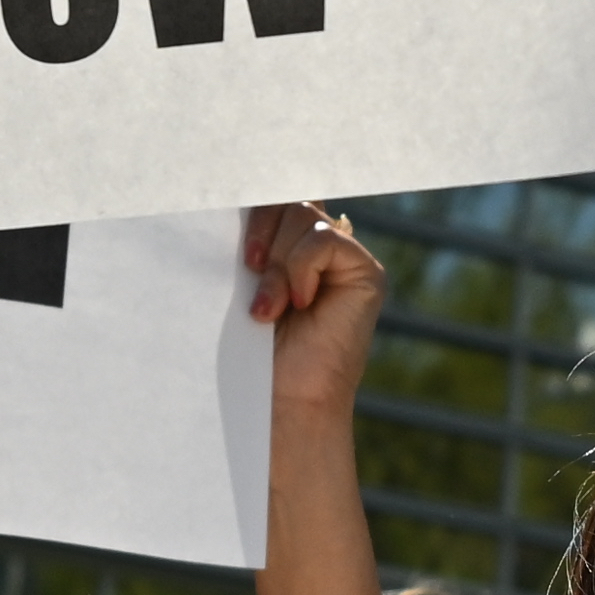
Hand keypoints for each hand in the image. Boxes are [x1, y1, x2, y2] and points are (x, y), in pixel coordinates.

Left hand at [246, 202, 381, 419]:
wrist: (279, 400)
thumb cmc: (251, 352)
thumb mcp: (240, 284)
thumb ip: (248, 241)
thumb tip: (229, 197)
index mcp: (287, 245)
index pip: (275, 195)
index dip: (256, 194)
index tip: (228, 200)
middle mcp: (320, 246)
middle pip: (288, 196)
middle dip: (260, 225)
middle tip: (248, 265)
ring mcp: (345, 258)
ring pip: (303, 214)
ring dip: (276, 263)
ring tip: (266, 309)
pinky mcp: (366, 273)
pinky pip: (324, 240)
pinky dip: (300, 269)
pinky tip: (298, 305)